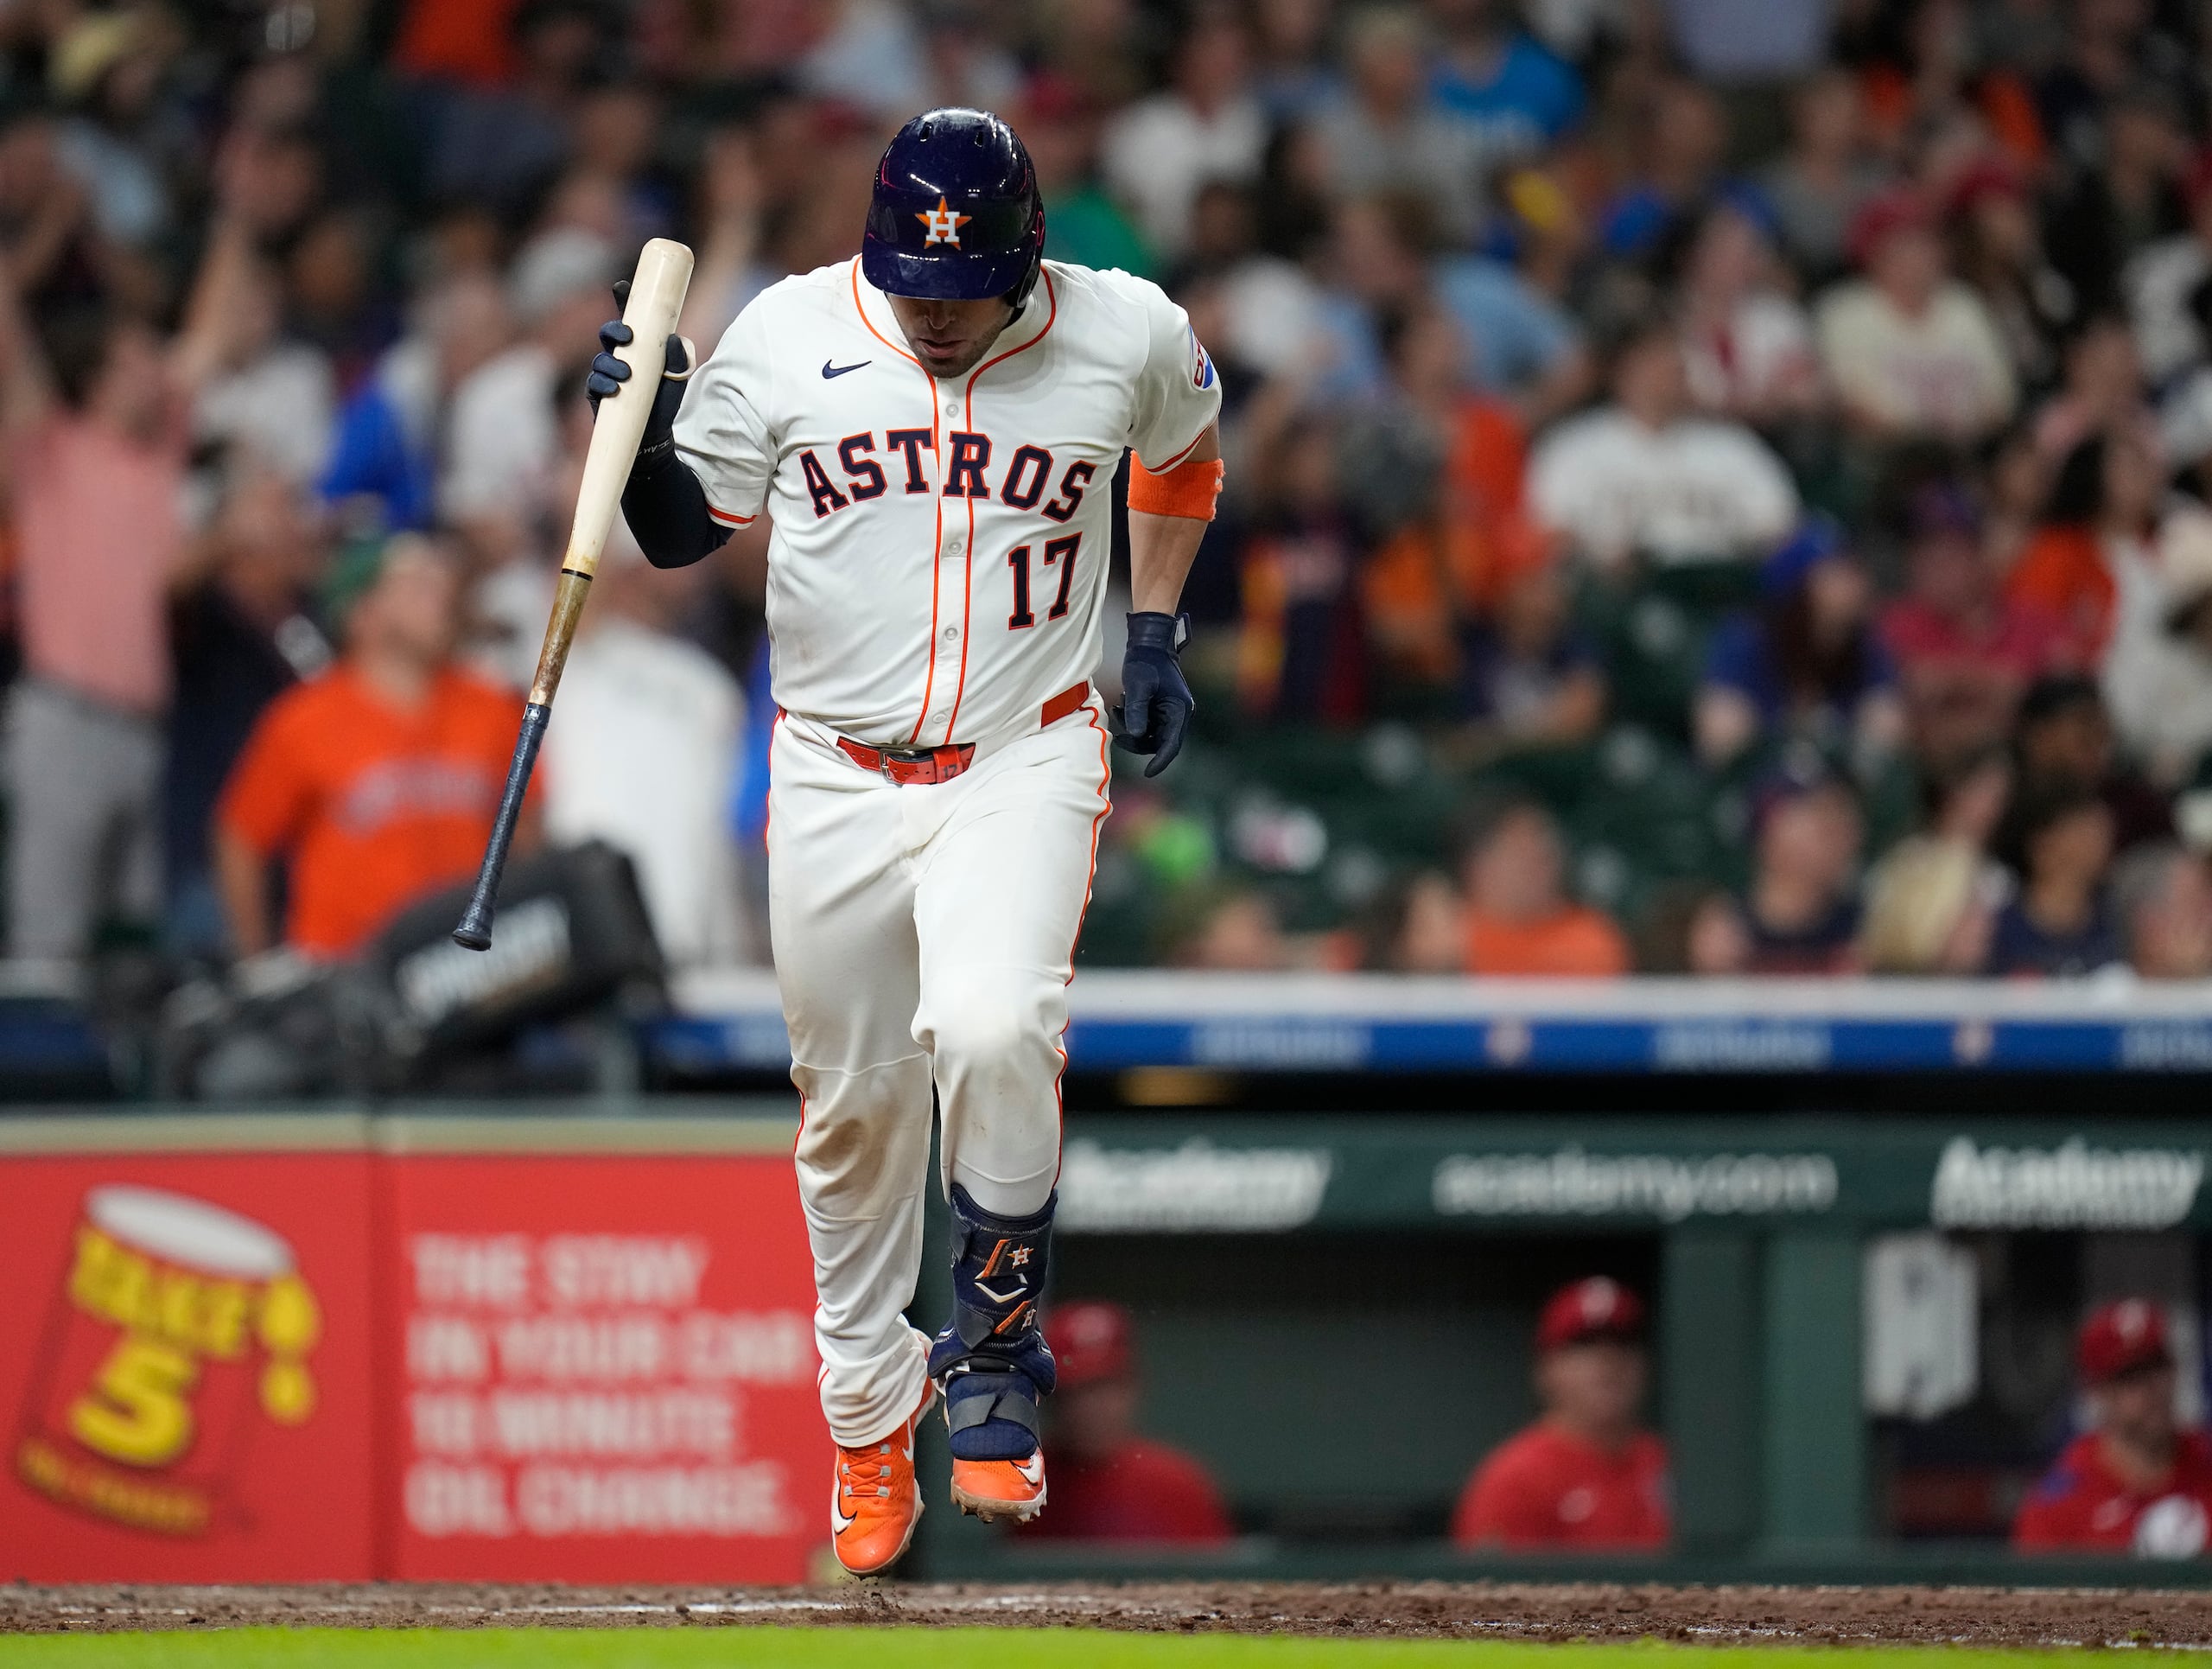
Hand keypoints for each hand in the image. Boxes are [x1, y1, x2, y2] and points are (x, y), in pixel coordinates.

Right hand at [585, 282, 691, 446]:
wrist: (655, 432)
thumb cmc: (665, 398)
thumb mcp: (680, 375)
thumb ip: (680, 356)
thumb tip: (675, 338)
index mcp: (638, 345)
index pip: (629, 318)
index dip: (623, 299)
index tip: (621, 286)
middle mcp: (619, 355)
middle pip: (608, 333)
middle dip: (614, 330)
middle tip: (627, 336)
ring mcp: (606, 374)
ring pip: (600, 359)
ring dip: (611, 364)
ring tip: (626, 374)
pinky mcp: (598, 393)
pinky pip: (594, 383)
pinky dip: (602, 384)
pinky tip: (613, 389)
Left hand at [1110, 612, 1192, 777]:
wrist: (1150, 644)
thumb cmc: (1145, 663)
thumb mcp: (1137, 687)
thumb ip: (1136, 711)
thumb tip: (1135, 736)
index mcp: (1179, 711)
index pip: (1172, 745)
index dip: (1161, 762)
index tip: (1148, 774)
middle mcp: (1178, 715)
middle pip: (1160, 743)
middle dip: (1137, 742)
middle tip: (1118, 737)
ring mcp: (1170, 713)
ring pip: (1151, 736)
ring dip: (1133, 730)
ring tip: (1118, 708)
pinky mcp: (1161, 710)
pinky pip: (1147, 725)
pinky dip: (1133, 721)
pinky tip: (1122, 705)